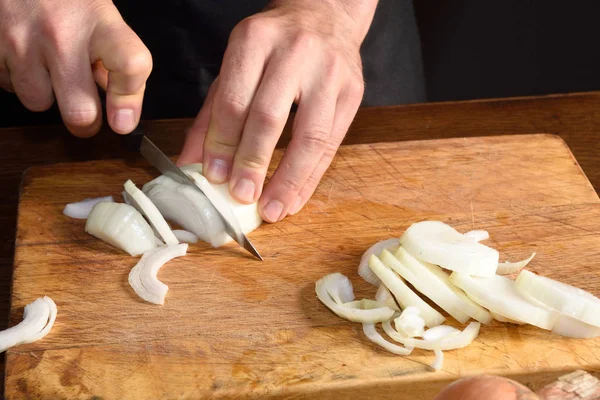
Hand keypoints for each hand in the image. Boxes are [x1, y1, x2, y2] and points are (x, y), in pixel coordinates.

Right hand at [0, 0, 151, 135]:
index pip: (129, 65)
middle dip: (86, 121)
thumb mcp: (101, 18)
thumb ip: (115, 62)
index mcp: (99, 22)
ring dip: (46, 94)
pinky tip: (27, 56)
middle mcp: (59, 33)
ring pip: (39, 103)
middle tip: (87, 111)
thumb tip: (119, 111)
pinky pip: (9, 87)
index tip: (123, 120)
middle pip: (80, 110)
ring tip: (49, 67)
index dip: (129, 99)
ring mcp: (20, 41)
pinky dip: (19, 79)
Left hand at [178, 0, 377, 222]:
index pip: (234, 100)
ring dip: (288, 180)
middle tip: (241, 198)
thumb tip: (191, 164)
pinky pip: (331, 144)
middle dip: (253, 164)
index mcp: (255, 41)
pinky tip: (295, 198)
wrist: (324, 14)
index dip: (223, 144)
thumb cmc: (273, 45)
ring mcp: (330, 73)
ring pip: (310, 137)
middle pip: (270, 118)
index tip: (214, 177)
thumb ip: (212, 114)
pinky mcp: (353, 93)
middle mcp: (295, 53)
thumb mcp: (235, 66)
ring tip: (272, 210)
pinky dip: (311, 177)